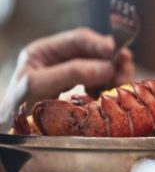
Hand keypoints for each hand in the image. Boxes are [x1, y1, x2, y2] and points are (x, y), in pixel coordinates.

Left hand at [1, 27, 134, 124]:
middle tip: (126, 71)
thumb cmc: (18, 108)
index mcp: (44, 51)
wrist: (12, 131)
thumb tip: (107, 67)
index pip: (78, 39)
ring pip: (103, 68)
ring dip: (116, 75)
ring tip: (123, 84)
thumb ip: (71, 73)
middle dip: (113, 61)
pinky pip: (103, 85)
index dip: (100, 43)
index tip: (117, 52)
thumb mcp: (38, 86)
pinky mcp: (82, 93)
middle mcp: (60, 60)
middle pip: (95, 53)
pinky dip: (111, 88)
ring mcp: (73, 76)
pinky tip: (111, 94)